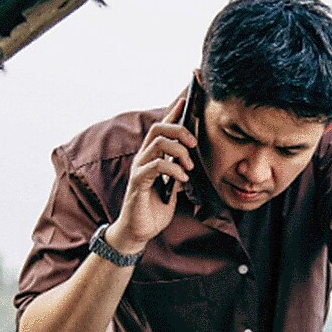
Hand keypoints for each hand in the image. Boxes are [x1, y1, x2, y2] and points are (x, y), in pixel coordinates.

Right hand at [107, 96, 196, 252]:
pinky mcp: (138, 181)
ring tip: (189, 167)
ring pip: (158, 143)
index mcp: (152, 157)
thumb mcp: (173, 187)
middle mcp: (143, 158)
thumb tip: (191, 159)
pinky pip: (156, 166)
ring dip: (179, 151)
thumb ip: (179, 171)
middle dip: (179, 130)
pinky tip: (182, 179)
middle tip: (194, 144)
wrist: (139, 232)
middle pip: (158, 128)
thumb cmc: (154, 209)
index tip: (187, 99)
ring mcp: (139, 168)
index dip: (173, 113)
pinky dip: (173, 169)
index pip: (162, 128)